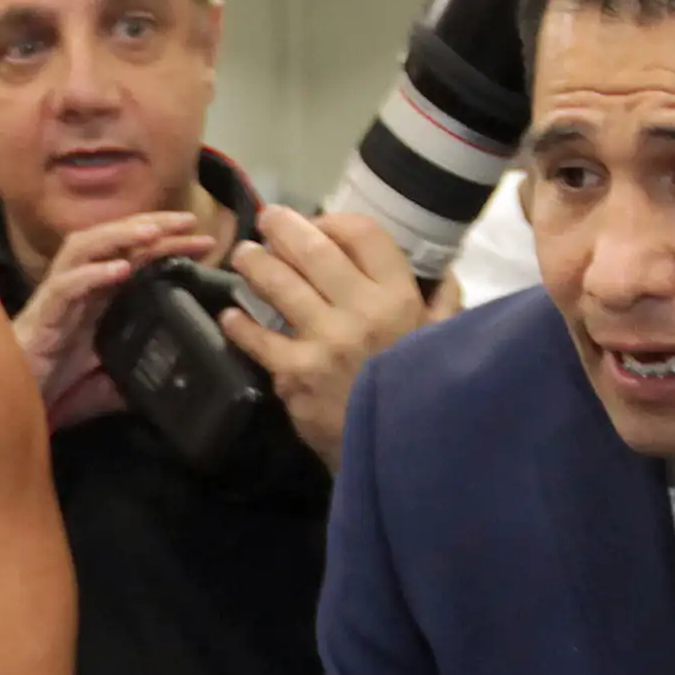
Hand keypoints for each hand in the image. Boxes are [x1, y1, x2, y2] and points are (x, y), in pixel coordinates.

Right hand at [9, 211, 213, 424]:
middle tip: (191, 221)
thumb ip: (137, 379)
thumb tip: (173, 386)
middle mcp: (80, 289)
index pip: (136, 258)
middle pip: (115, 242)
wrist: (12, 406)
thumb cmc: (53, 391)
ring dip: (121, 235)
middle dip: (153, 227)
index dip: (169, 245)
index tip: (205, 242)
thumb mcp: (109, 386)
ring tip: (153, 231)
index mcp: (97, 300)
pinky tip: (119, 270)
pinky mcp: (43, 314)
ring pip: (87, 249)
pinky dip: (93, 274)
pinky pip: (67, 286)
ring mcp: (59, 298)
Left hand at [221, 206, 428, 466]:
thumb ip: (444, 305)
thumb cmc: (418, 393)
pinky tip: (231, 314)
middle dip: (284, 229)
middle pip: (315, 251)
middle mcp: (361, 310)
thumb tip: (443, 273)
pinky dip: (240, 324)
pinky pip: (259, 339)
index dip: (334, 221)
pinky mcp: (295, 374)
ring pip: (281, 285)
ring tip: (243, 255)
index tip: (318, 223)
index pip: (363, 235)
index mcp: (399, 297)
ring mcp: (325, 341)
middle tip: (266, 220)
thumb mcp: (443, 342)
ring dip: (255, 264)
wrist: (395, 454)